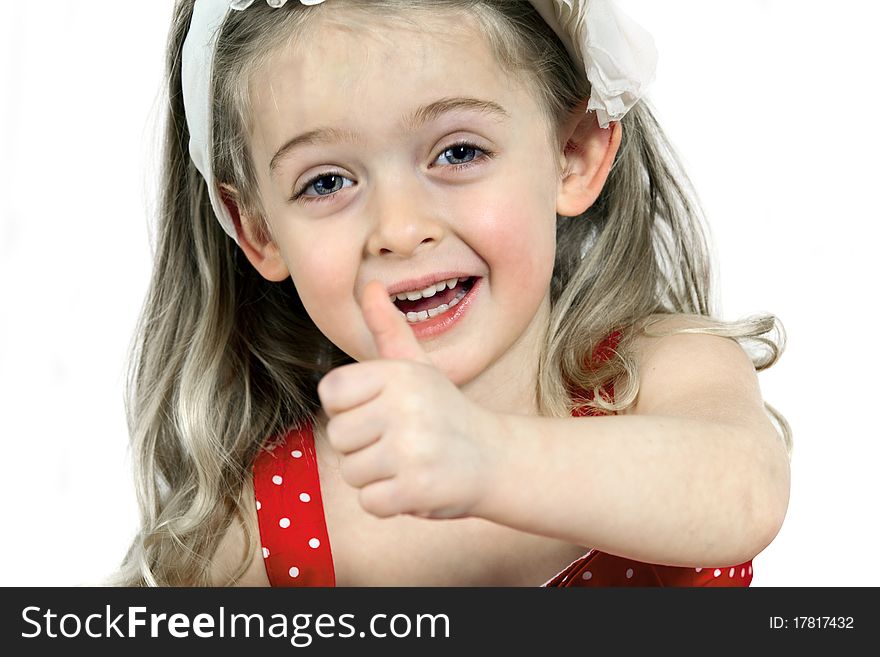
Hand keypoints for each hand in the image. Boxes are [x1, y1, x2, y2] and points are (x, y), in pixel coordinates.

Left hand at [317, 280, 500, 519]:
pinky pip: (370, 502)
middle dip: (363, 447)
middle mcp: (405, 405)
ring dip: (376, 476)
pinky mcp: (417, 488)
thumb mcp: (419, 366)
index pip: (332, 391)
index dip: (351, 407)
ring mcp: (412, 448)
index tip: (382, 411)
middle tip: (401, 442)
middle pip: (338, 435)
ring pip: (351, 472)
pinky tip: (416, 485)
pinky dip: (389, 502)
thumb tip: (369, 286)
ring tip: (409, 463)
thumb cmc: (446, 411)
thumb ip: (387, 329)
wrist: (496, 459)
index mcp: (399, 373)